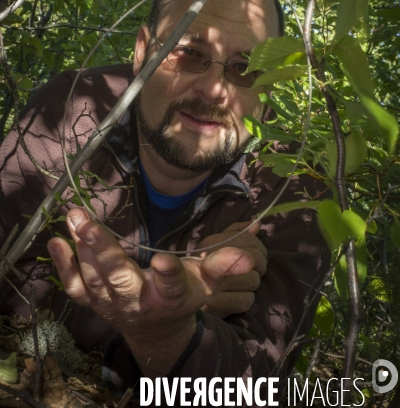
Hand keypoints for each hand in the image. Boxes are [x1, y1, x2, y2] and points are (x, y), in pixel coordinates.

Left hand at [47, 208, 254, 374]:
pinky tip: (56, 241)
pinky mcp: (94, 301)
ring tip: (75, 217)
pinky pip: (75, 286)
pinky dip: (63, 266)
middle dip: (104, 253)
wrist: (154, 329)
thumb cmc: (182, 297)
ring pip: (94, 279)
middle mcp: (138, 301)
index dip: (167, 275)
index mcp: (170, 297)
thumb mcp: (205, 283)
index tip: (162, 261)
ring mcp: (112, 303)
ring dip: (81, 249)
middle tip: (88, 224)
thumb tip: (251, 244)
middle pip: (120, 279)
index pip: (171, 286)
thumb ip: (223, 264)